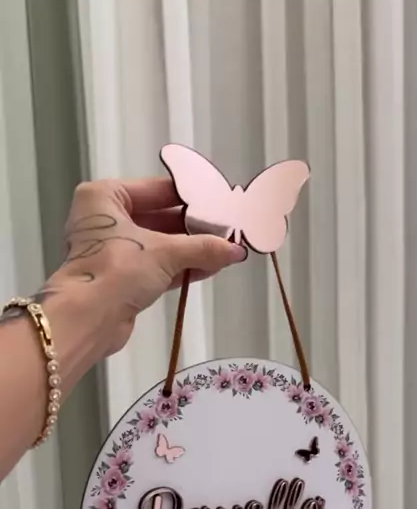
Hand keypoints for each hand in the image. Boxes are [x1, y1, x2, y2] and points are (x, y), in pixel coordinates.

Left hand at [44, 177, 246, 353]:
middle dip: (193, 227)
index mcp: (105, 197)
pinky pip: (156, 266)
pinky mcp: (120, 278)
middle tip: (228, 229)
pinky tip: (211, 267)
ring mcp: (111, 250)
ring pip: (158, 244)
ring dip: (190, 249)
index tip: (220, 203)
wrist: (88, 319)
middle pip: (158, 217)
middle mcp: (105, 219)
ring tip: (225, 249)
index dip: (190, 198)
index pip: (157, 189)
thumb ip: (203, 248)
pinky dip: (180, 267)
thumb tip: (236, 250)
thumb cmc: (117, 269)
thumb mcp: (165, 252)